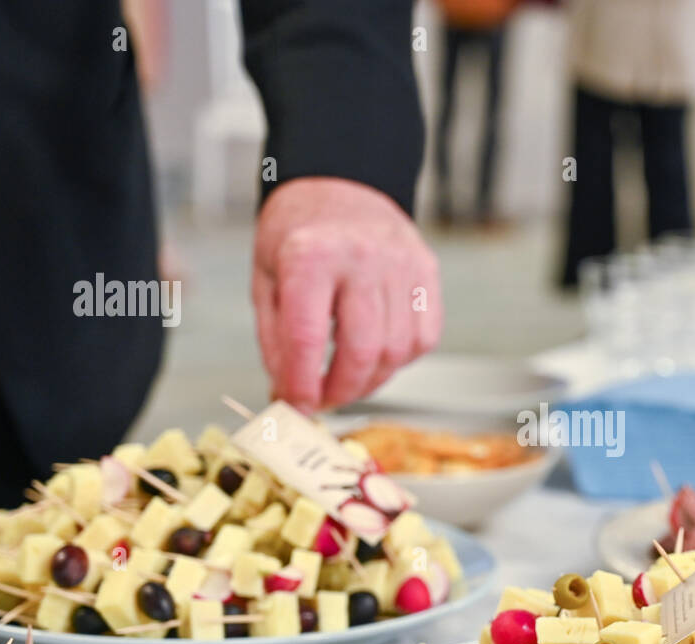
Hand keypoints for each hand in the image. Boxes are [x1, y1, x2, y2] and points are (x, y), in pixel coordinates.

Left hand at [251, 177, 441, 412]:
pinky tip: (377, 355)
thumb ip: (276, 340)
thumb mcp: (267, 279)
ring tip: (348, 381)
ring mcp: (402, 264)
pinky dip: (401, 359)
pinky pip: (424, 337)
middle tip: (323, 402)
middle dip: (341, 390)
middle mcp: (362, 257)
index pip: (307, 338)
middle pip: (361, 351)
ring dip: (371, 381)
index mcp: (310, 255)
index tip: (296, 406)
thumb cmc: (299, 234)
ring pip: (397, 351)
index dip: (301, 384)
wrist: (341, 185)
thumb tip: (290, 394)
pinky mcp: (427, 273)